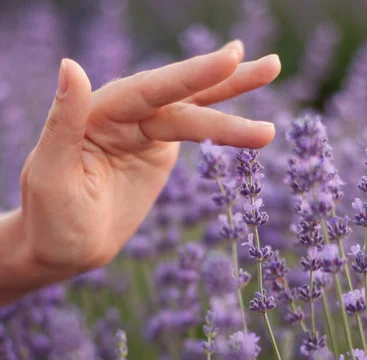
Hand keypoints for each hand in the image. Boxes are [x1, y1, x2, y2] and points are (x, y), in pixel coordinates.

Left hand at [0, 42, 279, 303]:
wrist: (64, 248)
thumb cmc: (50, 218)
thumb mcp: (50, 174)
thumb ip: (63, 121)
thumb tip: (70, 65)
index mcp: (96, 114)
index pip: (150, 90)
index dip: (191, 76)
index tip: (231, 59)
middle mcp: (123, 116)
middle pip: (180, 95)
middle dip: (223, 82)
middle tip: (272, 65)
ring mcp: (143, 133)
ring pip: (193, 110)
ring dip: (231, 99)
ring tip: (272, 69)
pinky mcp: (157, 152)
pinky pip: (194, 133)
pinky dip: (222, 125)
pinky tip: (244, 115)